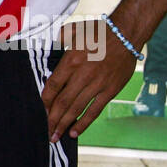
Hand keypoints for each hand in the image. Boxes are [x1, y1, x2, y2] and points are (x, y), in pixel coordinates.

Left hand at [41, 18, 141, 141]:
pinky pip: (95, 110)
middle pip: (63, 102)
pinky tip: (75, 132)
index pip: (53, 86)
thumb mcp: (74, 30)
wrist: (126, 35)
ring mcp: (97, 84)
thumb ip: (60, 38)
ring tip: (56, 136)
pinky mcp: (110, 90)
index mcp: (71, 60)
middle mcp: (83, 75)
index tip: (40, 111)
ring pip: (77, 109)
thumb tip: (52, 45)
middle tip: (46, 132)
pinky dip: (84, 122)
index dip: (45, 101)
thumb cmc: (98, 32)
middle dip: (52, 119)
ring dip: (65, 124)